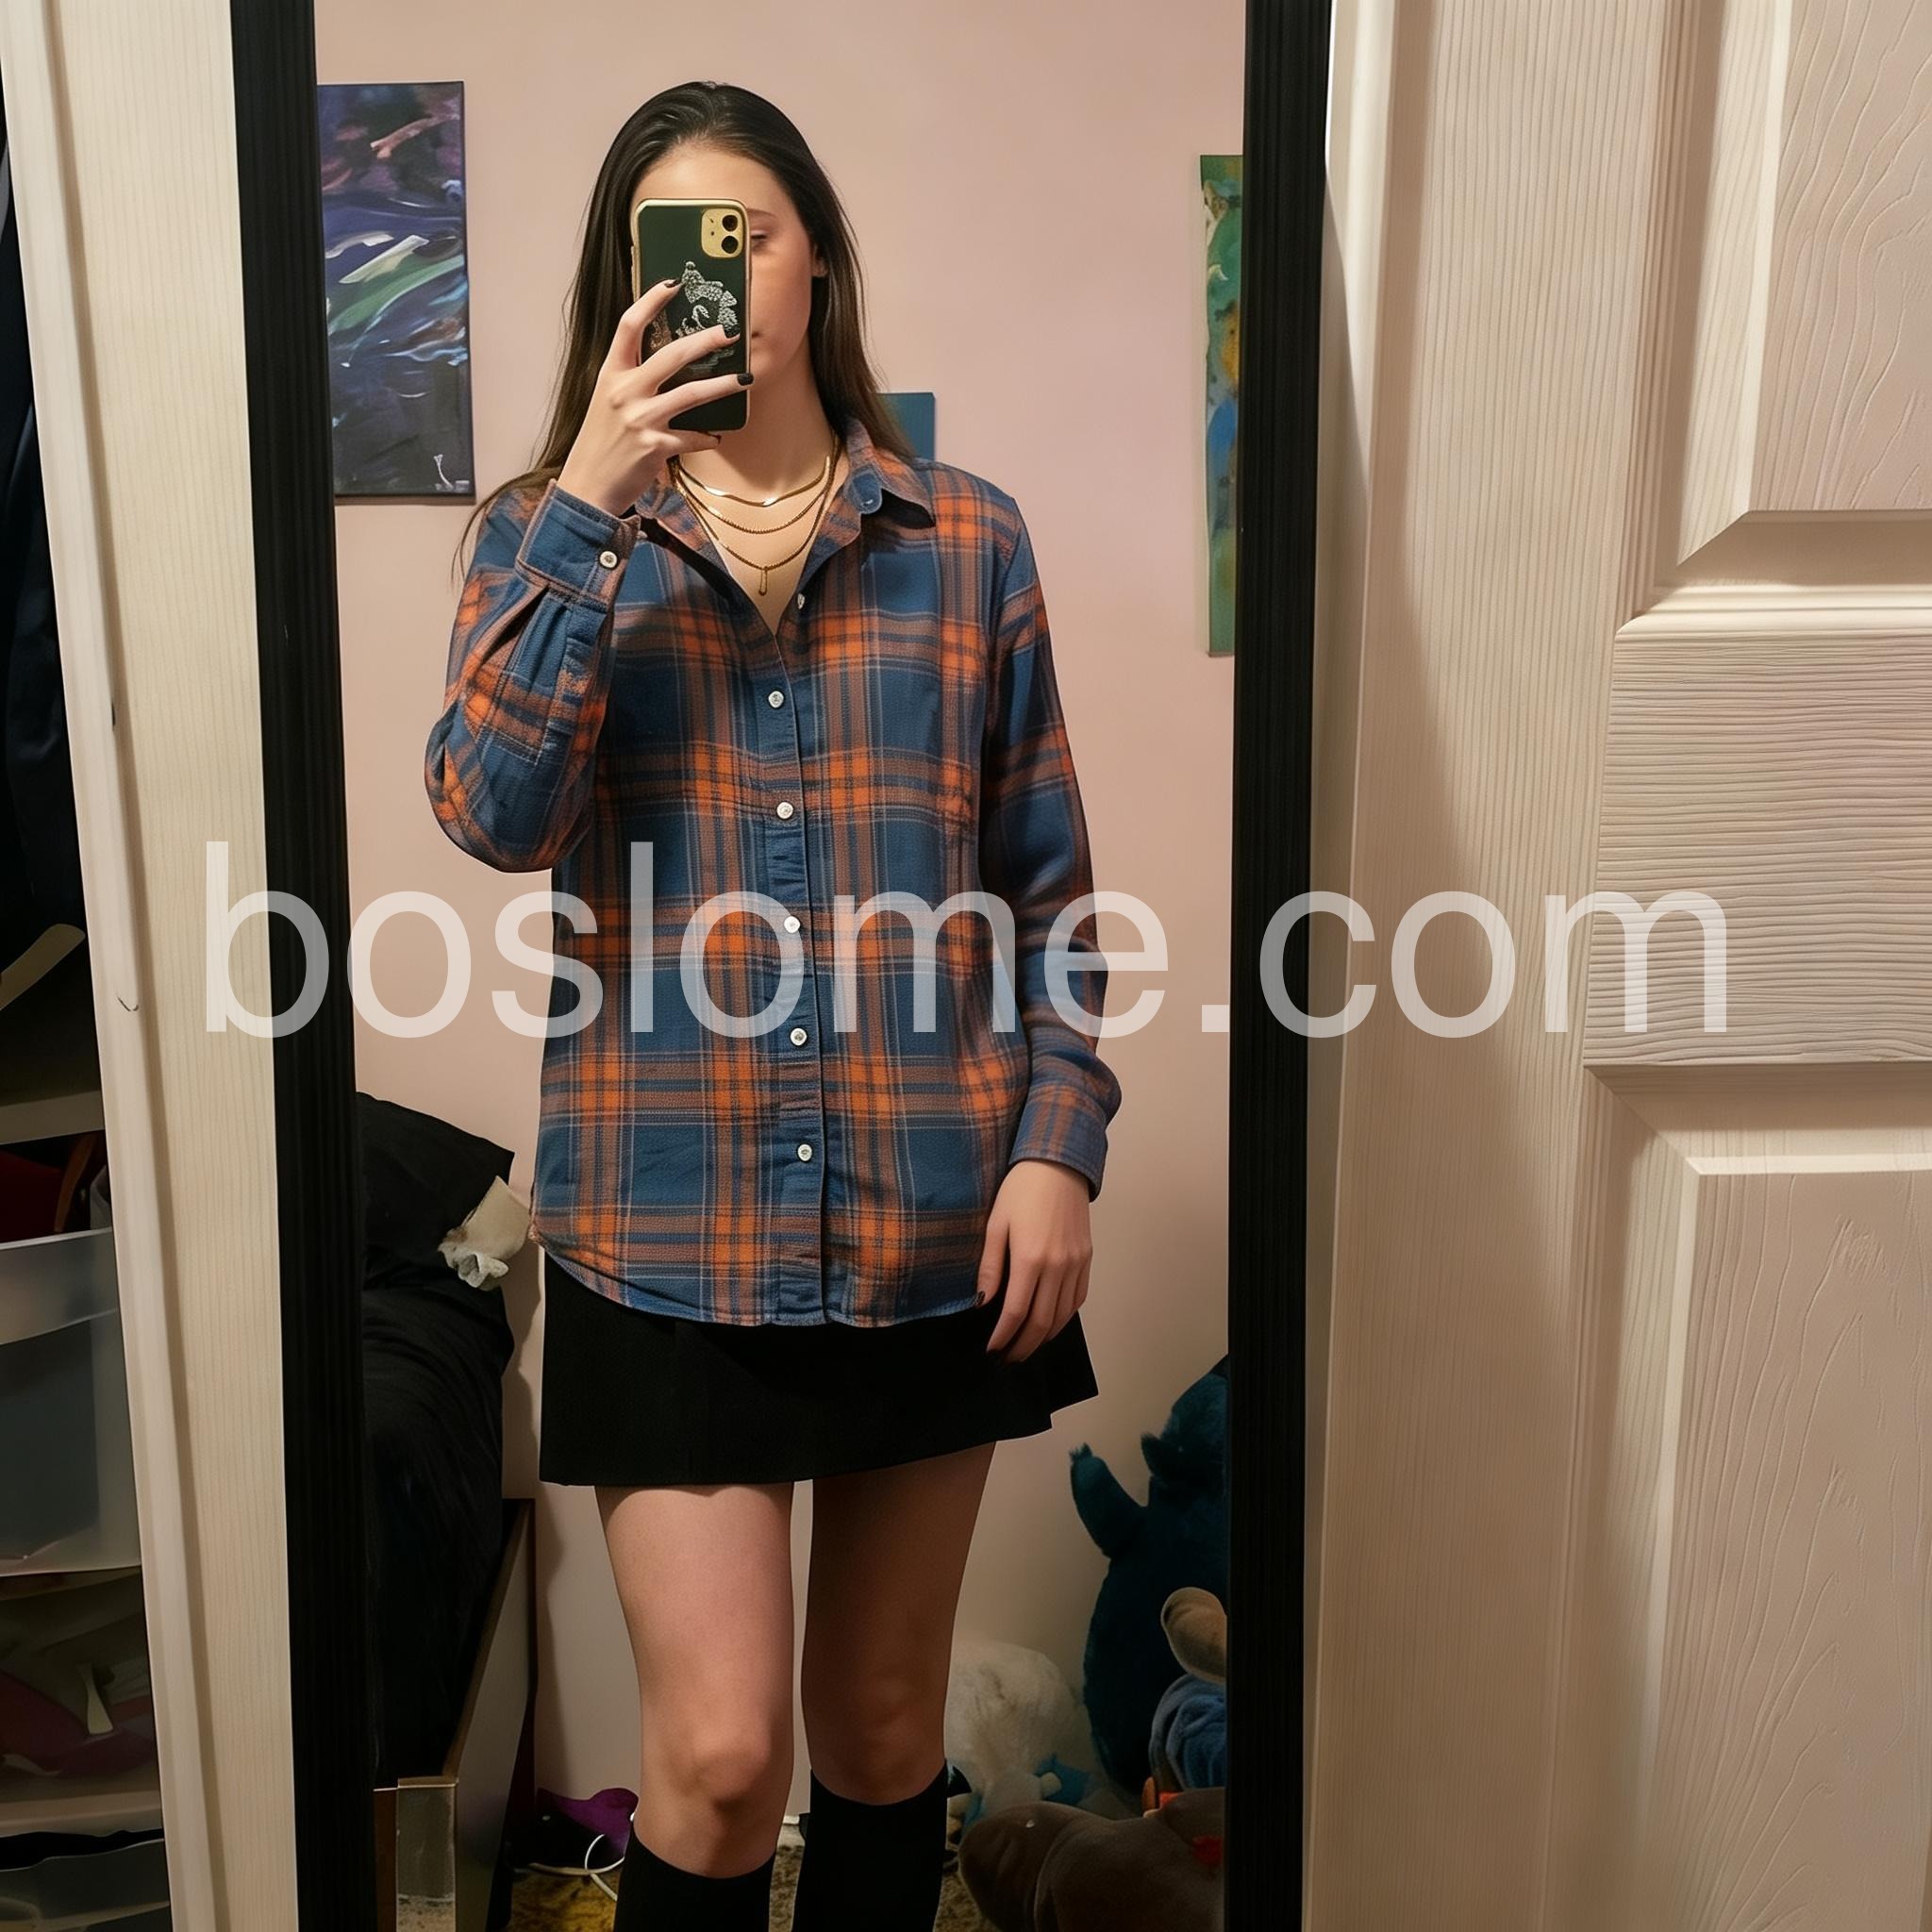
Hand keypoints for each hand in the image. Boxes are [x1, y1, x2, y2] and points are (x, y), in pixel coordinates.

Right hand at [555, 279, 751, 516]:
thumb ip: (632, 380)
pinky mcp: (656, 446)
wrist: (588, 485)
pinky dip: (707, 438)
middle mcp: (625, 391)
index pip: (629, 326)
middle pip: (671, 354)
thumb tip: (667, 363)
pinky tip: (716, 438)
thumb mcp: (607, 402)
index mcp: (611, 374)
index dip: (651, 300)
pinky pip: (692, 437)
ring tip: (744, 380)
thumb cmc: (600, 442)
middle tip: (728, 332)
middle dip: (704, 340)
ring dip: (722, 385)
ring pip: (691, 394)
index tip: (673, 284)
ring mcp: (641, 419)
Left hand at [976, 1159, 1093, 1360]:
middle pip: (1042, 1322)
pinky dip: (1064, 1318)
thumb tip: (983, 1302)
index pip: (1017, 1312)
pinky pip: (1078, 1299)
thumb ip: (990, 1266)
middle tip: (1008, 1359)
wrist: (1058, 1164)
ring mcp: (1076, 1263)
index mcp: (1031, 1258)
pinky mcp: (1087, 1258)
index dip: (1003, 1336)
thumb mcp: (996, 1224)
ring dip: (1045, 1338)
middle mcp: (1058, 1266)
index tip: (992, 1350)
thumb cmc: (1020, 1190)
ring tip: (1026, 1347)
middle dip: (1023, 1346)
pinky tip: (1050, 1324)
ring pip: (1063, 1315)